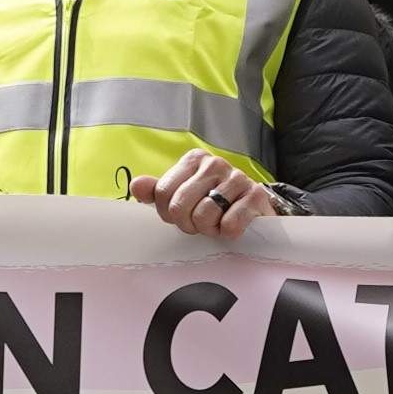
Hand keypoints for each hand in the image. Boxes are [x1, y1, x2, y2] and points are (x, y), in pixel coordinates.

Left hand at [131, 146, 277, 242]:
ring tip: (217, 222)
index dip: (168, 213)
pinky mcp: (256, 196)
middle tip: (199, 223)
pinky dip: (227, 233)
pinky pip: (229, 225)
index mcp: (193, 160)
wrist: (255, 208)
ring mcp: (237, 178)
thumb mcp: (184, 194)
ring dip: (209, 229)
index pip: (162, 192)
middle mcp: (214, 164)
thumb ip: (158, 191)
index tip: (181, 216)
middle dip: (187, 224)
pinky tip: (232, 224)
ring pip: (204, 216)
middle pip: (179, 206)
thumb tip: (136, 186)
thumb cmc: (214, 202)